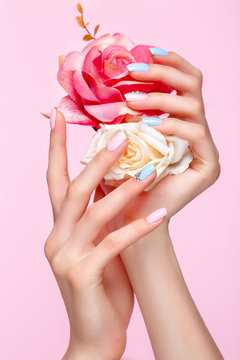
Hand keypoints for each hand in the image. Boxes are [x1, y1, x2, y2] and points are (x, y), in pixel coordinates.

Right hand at [44, 111, 166, 358]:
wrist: (95, 335)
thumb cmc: (101, 285)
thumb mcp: (98, 244)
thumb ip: (100, 217)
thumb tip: (117, 181)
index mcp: (58, 227)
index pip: (53, 179)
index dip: (55, 147)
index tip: (59, 115)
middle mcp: (55, 238)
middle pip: (73, 189)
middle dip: (96, 161)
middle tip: (121, 135)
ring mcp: (65, 258)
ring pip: (93, 213)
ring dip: (123, 190)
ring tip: (149, 170)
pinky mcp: (83, 276)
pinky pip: (113, 244)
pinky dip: (138, 227)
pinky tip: (160, 213)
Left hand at [102, 50, 219, 226]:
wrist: (127, 216)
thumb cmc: (120, 178)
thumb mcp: (118, 137)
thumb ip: (120, 111)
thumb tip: (106, 78)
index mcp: (179, 120)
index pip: (182, 82)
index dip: (166, 63)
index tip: (140, 52)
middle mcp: (196, 130)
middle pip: (193, 85)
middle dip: (164, 72)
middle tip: (133, 70)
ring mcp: (204, 147)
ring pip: (194, 106)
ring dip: (160, 99)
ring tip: (130, 102)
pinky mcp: (208, 165)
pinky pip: (196, 133)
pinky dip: (172, 125)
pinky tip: (149, 126)